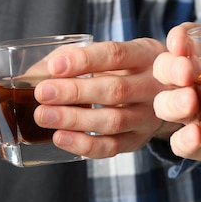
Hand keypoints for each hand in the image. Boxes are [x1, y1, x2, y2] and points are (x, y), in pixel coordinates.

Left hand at [33, 38, 176, 158]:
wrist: (164, 92)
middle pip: (115, 90)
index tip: (55, 66)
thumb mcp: (108, 53)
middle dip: (74, 92)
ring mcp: (148, 117)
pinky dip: (84, 145)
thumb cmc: (123, 67)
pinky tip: (60, 137)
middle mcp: (153, 86)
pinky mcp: (139, 140)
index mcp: (145, 55)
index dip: (84, 60)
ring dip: (75, 120)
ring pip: (114, 121)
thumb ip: (74, 57)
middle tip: (42, 93)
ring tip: (43, 116)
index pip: (115, 55)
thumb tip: (36, 73)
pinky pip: (112, 148)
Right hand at [151, 22, 200, 160]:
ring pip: (168, 105)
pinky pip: (184, 143)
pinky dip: (183, 141)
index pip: (187, 38)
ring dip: (172, 104)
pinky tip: (196, 138)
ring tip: (190, 104)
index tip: (181, 40)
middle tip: (185, 74)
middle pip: (169, 70)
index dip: (178, 37)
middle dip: (170, 69)